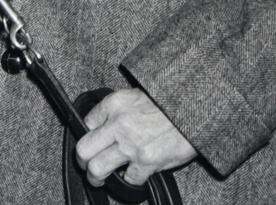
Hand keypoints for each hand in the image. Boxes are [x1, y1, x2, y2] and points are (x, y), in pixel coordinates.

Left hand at [75, 88, 196, 187]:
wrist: (192, 110)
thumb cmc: (166, 103)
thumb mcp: (135, 95)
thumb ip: (116, 110)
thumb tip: (103, 127)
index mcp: (115, 104)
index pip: (86, 123)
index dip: (87, 136)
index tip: (92, 142)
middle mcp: (119, 123)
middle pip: (83, 149)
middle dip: (82, 161)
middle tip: (87, 165)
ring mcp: (131, 144)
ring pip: (97, 169)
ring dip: (96, 177)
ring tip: (100, 178)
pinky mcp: (146, 162)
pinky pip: (128, 180)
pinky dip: (130, 180)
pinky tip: (133, 174)